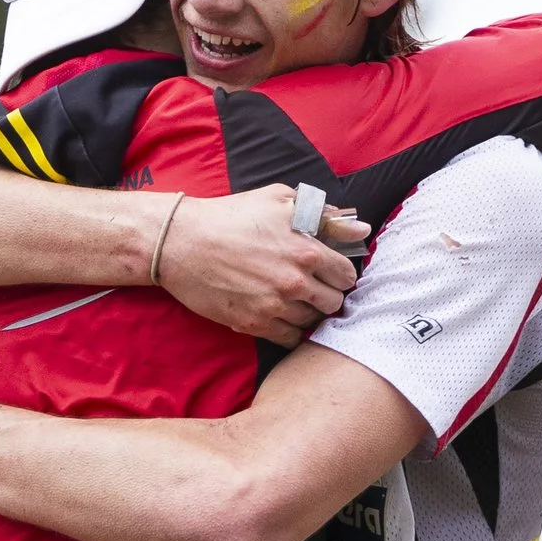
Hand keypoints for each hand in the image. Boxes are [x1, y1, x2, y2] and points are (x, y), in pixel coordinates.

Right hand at [155, 187, 363, 345]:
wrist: (181, 242)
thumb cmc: (230, 216)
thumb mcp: (279, 200)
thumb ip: (323, 215)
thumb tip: (360, 229)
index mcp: (307, 249)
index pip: (347, 275)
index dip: (339, 274)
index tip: (327, 272)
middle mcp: (295, 281)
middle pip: (334, 303)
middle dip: (326, 295)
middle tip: (311, 288)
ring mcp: (275, 305)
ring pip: (312, 322)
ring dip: (306, 313)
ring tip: (291, 299)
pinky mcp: (254, 324)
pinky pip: (290, 339)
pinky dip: (289, 331)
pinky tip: (279, 316)